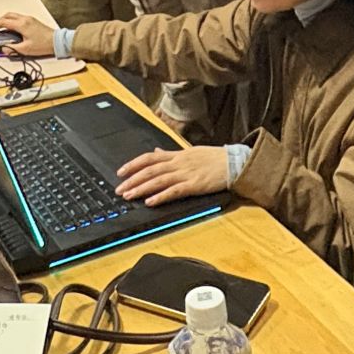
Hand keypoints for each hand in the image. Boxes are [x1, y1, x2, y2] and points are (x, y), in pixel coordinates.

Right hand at [0, 12, 55, 57]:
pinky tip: (12, 30)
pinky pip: (18, 18)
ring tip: (2, 30)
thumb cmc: (44, 44)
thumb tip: (4, 49)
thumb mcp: (25, 49)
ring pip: (13, 15)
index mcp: (22, 25)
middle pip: (7, 15)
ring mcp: (29, 19)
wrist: (56, 41)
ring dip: (5, 21)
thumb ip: (12, 49)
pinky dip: (12, 22)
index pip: (3, 22)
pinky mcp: (33, 21)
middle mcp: (25, 19)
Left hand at [115, 146, 230, 205]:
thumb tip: (157, 152)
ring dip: (142, 188)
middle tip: (119, 189)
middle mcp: (178, 163)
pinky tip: (150, 202)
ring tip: (129, 196)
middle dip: (132, 180)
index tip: (120, 172)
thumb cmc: (214, 158)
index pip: (149, 158)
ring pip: (159, 180)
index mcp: (177, 155)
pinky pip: (174, 190)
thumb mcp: (190, 151)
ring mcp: (186, 173)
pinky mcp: (195, 185)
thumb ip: (172, 154)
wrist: (234, 162)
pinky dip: (161, 196)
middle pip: (150, 170)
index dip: (133, 164)